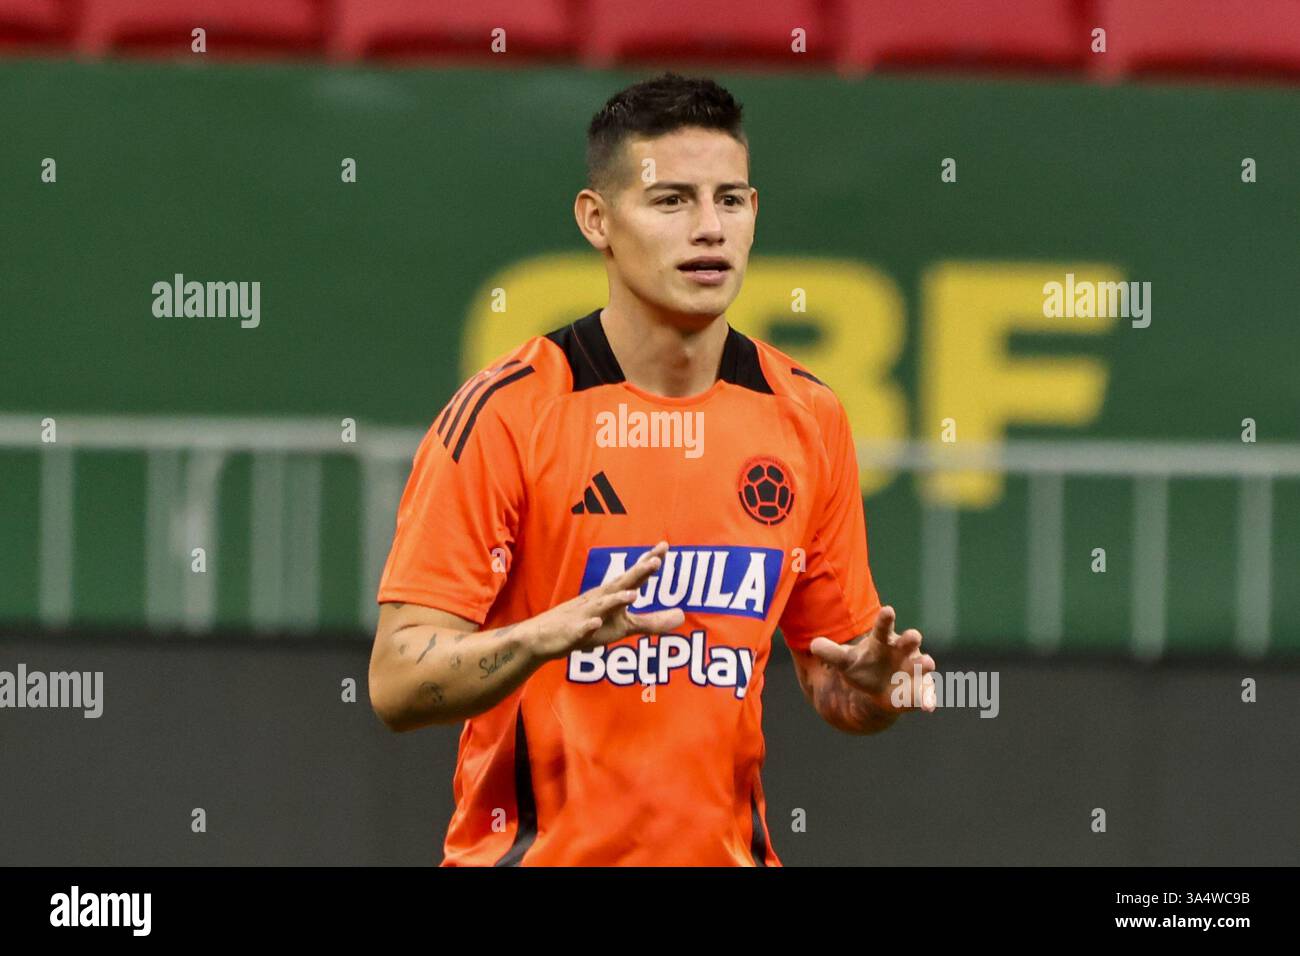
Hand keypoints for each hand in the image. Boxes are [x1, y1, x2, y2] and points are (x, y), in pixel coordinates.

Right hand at [529, 541, 685, 661]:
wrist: (546, 636)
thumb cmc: (589, 625)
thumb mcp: (624, 626)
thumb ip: (652, 622)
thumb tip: (683, 616)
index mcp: (613, 595)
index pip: (634, 576)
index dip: (649, 562)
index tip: (666, 545)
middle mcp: (601, 599)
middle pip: (622, 584)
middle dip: (639, 572)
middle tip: (657, 560)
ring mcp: (586, 614)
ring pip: (603, 606)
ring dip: (617, 599)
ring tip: (634, 594)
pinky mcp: (573, 632)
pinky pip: (581, 629)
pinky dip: (588, 626)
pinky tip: (595, 623)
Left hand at [808, 606, 936, 714]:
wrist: (880, 688)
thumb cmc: (863, 667)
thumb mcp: (845, 661)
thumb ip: (831, 653)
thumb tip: (812, 645)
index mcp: (883, 640)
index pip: (883, 626)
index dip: (885, 619)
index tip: (888, 610)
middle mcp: (903, 651)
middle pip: (908, 641)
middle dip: (911, 638)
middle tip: (913, 635)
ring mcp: (914, 669)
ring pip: (922, 664)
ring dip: (925, 664)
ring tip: (927, 663)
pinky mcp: (921, 689)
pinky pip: (926, 694)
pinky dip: (928, 699)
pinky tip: (929, 707)